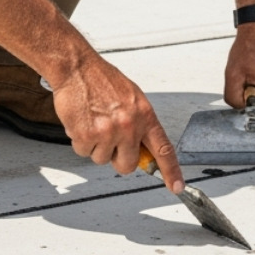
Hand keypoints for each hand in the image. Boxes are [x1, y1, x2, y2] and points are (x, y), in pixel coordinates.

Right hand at [50, 56, 183, 193]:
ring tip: (93, 122)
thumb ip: (140, 124)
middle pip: (128, 165)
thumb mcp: (132, 98)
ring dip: (95, 146)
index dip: (171, 171)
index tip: (177, 186)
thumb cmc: (102, 80)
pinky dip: (80, 140)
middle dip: (118, 158)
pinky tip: (82, 121)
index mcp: (145, 115)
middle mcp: (129, 126)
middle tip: (109, 139)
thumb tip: (142, 147)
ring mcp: (108, 132)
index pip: (164, 149)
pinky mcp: (87, 135)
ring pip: (102, 159)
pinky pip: (83, 152)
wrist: (77, 68)